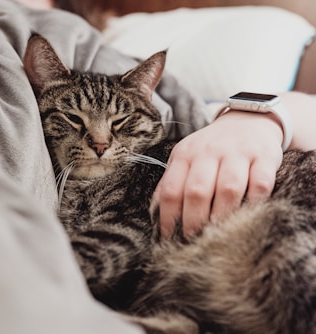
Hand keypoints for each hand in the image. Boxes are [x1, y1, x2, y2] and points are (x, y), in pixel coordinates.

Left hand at [152, 110, 283, 238]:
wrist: (248, 120)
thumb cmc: (212, 148)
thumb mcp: (186, 157)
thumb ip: (172, 181)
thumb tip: (156, 214)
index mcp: (185, 154)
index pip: (171, 189)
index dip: (168, 218)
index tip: (169, 238)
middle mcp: (209, 151)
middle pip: (197, 191)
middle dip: (194, 222)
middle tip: (194, 241)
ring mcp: (238, 153)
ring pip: (228, 189)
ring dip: (222, 216)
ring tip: (219, 235)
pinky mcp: (264, 157)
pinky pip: (260, 184)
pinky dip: (254, 203)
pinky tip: (248, 215)